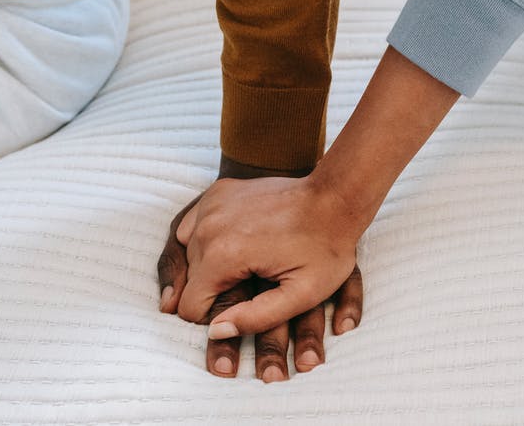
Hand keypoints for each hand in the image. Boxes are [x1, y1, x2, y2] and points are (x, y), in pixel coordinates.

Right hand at [158, 191, 363, 380]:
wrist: (335, 198)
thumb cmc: (325, 249)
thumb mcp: (301, 295)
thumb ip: (255, 318)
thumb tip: (215, 332)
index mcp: (223, 255)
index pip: (190, 307)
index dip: (214, 320)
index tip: (241, 314)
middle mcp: (208, 227)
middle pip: (188, 281)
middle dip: (213, 293)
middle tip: (250, 288)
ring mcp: (210, 204)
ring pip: (188, 254)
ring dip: (208, 267)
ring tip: (244, 268)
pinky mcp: (217, 192)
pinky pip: (193, 227)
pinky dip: (205, 241)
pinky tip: (232, 246)